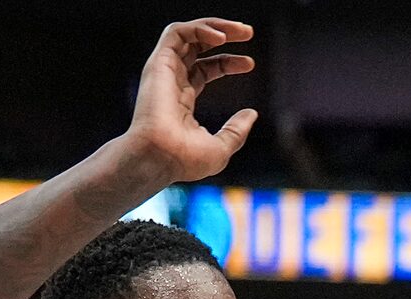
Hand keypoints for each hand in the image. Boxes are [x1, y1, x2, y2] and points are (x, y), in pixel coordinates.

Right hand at [121, 19, 257, 184]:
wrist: (160, 157)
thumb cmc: (185, 159)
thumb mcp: (221, 147)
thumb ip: (236, 129)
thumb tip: (251, 113)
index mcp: (183, 99)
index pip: (205, 69)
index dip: (227, 62)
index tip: (250, 64)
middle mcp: (172, 81)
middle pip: (197, 46)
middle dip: (224, 34)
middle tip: (249, 33)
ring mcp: (164, 70)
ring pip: (187, 33)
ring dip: (215, 26)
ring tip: (241, 30)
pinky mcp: (159, 62)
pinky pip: (177, 33)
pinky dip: (200, 30)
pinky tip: (221, 39)